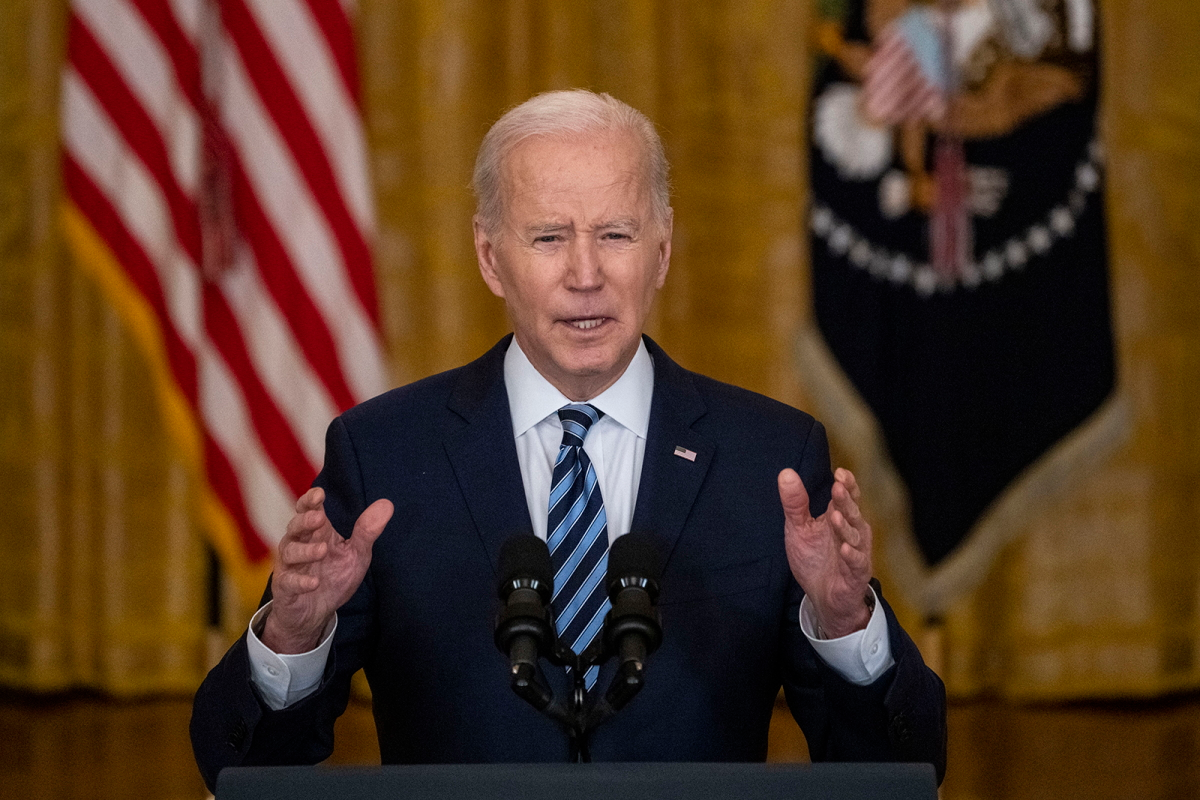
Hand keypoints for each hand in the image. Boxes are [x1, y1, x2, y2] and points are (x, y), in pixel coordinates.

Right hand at [262, 487, 393, 653]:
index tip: (320, 494)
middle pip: (295, 526)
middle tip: (319, 518)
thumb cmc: (334, 577)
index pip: (308, 510)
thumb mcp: (356, 554)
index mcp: (316, 533)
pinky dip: (300, 582)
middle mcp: (299, 544)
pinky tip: (313, 583)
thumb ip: (367, 530)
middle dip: (305, 520)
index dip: (310, 500)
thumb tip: (387, 504)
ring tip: (322, 550)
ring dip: (305, 550)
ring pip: (290, 552)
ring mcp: (290, 566)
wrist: (316, 613)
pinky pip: (289, 582)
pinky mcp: (285, 588)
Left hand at [779, 467, 872, 637]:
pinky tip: (845, 549)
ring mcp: (856, 553)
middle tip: (838, 487)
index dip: (847, 484)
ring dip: (846, 527)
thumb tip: (785, 473)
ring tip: (835, 517)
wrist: (822, 597)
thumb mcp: (798, 528)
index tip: (840, 472)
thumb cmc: (814, 559)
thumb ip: (795, 503)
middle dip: (845, 501)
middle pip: (851, 513)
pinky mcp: (856, 574)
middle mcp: (852, 532)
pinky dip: (852, 556)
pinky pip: (857, 563)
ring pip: (855, 537)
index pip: (846, 497)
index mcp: (839, 518)